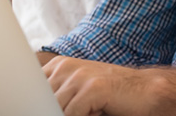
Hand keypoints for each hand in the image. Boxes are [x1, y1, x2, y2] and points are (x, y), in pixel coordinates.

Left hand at [43, 56, 158, 115]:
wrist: (144, 90)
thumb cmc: (110, 95)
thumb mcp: (78, 92)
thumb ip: (58, 95)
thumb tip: (34, 107)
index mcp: (59, 65)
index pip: (33, 88)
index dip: (34, 102)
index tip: (31, 109)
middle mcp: (66, 66)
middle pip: (42, 99)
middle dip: (48, 109)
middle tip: (73, 111)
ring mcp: (79, 75)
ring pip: (55, 107)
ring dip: (65, 114)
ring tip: (87, 111)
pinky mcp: (92, 88)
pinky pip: (72, 113)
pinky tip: (94, 114)